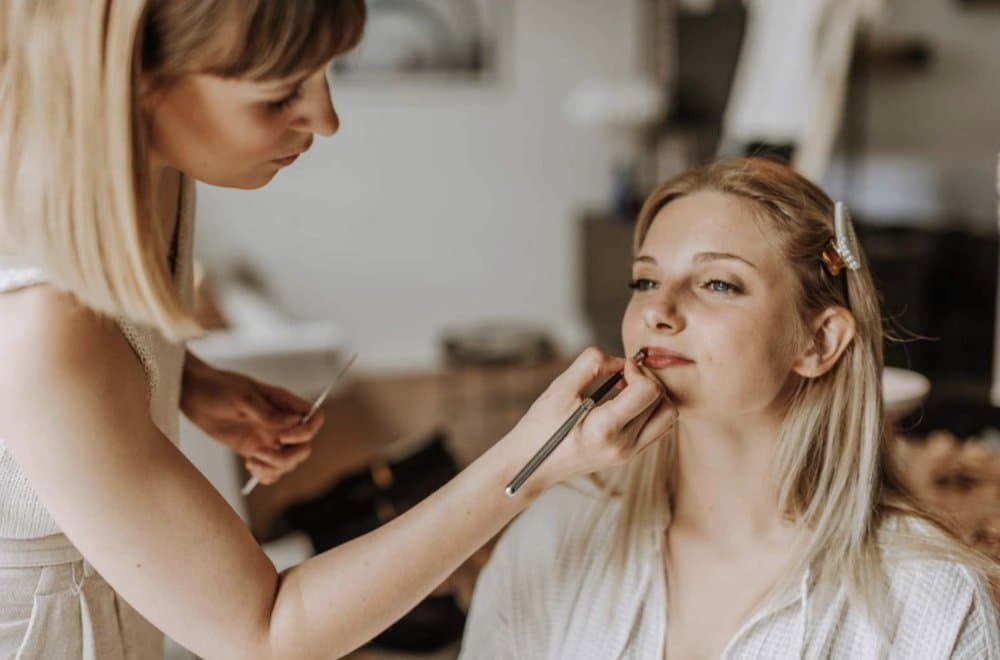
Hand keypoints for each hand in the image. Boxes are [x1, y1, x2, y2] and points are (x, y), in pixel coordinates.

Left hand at [181, 354, 324, 485]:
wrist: (193, 394)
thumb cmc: (218, 388)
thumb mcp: (243, 397)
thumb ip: (268, 412)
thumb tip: (294, 422)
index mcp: (283, 403)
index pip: (313, 418)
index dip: (306, 431)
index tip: (282, 436)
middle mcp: (281, 422)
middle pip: (304, 446)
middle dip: (289, 456)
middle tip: (262, 453)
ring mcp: (268, 437)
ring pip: (290, 461)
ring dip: (276, 467)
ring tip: (253, 461)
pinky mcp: (254, 450)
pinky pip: (271, 469)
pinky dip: (267, 475)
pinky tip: (251, 466)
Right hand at [504, 347, 675, 492]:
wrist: (531, 465)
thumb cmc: (540, 427)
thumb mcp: (559, 389)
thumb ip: (591, 364)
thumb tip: (621, 360)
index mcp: (604, 430)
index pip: (647, 392)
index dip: (638, 371)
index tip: (621, 367)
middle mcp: (622, 446)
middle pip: (662, 402)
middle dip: (647, 379)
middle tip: (623, 374)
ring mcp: (628, 455)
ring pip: (667, 416)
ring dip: (653, 395)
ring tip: (627, 388)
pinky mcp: (629, 456)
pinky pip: (658, 428)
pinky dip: (651, 409)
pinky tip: (627, 402)